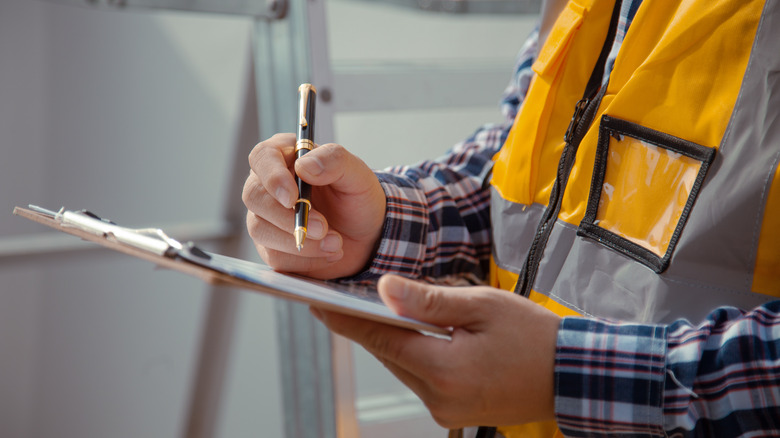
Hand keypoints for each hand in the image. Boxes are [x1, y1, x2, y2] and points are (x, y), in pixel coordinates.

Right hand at [243, 133, 385, 278]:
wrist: (367, 236)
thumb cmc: (358, 198)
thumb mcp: (358, 175)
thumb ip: (335, 161)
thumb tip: (305, 166)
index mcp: (287, 157)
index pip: (263, 157)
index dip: (272, 177)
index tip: (292, 198)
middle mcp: (269, 185)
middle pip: (253, 196)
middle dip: (287, 217)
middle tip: (322, 228)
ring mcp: (266, 217)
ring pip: (260, 229)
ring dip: (299, 242)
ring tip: (336, 243)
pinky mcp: (271, 246)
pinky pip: (274, 256)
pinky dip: (305, 259)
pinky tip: (329, 253)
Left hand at [312, 275, 560, 428]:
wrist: (571, 376)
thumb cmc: (534, 336)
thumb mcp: (482, 307)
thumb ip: (428, 300)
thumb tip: (384, 289)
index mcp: (444, 370)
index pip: (380, 338)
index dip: (344, 319)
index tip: (316, 302)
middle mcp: (438, 398)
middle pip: (388, 354)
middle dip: (365, 325)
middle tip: (340, 298)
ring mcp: (445, 410)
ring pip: (402, 366)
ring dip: (391, 339)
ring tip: (373, 309)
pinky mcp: (453, 411)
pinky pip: (420, 378)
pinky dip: (411, 354)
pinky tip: (411, 333)